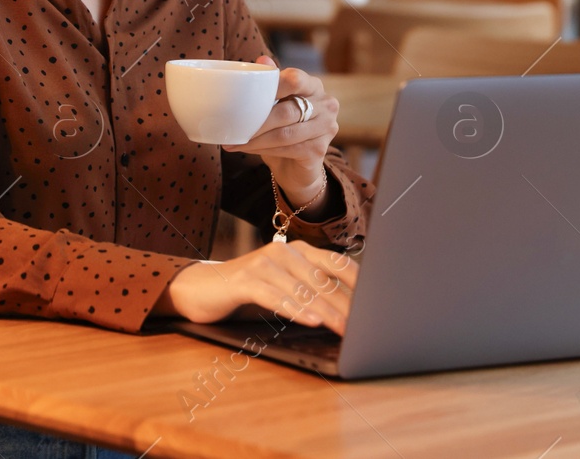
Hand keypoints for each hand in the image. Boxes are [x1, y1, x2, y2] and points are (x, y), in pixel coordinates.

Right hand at [153, 240, 359, 334]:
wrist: (201, 287)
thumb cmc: (248, 290)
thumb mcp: (284, 286)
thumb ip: (310, 290)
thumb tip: (348, 310)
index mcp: (299, 251)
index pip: (337, 264)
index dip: (358, 284)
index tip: (377, 304)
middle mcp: (284, 251)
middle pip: (324, 280)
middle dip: (346, 305)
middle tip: (365, 326)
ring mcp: (264, 263)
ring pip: (303, 290)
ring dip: (327, 312)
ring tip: (345, 329)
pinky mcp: (246, 279)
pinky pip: (277, 296)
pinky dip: (296, 309)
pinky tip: (312, 320)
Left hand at [222, 55, 338, 206]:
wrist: (296, 165)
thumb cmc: (283, 127)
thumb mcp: (275, 103)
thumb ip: (270, 83)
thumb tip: (261, 59)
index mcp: (314, 86)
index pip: (295, 79)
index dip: (272, 87)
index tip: (247, 97)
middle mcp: (326, 104)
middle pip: (287, 111)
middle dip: (258, 120)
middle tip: (234, 125)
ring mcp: (327, 128)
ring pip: (285, 133)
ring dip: (256, 138)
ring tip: (234, 140)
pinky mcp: (320, 149)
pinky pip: (287, 149)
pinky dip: (263, 150)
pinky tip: (247, 149)